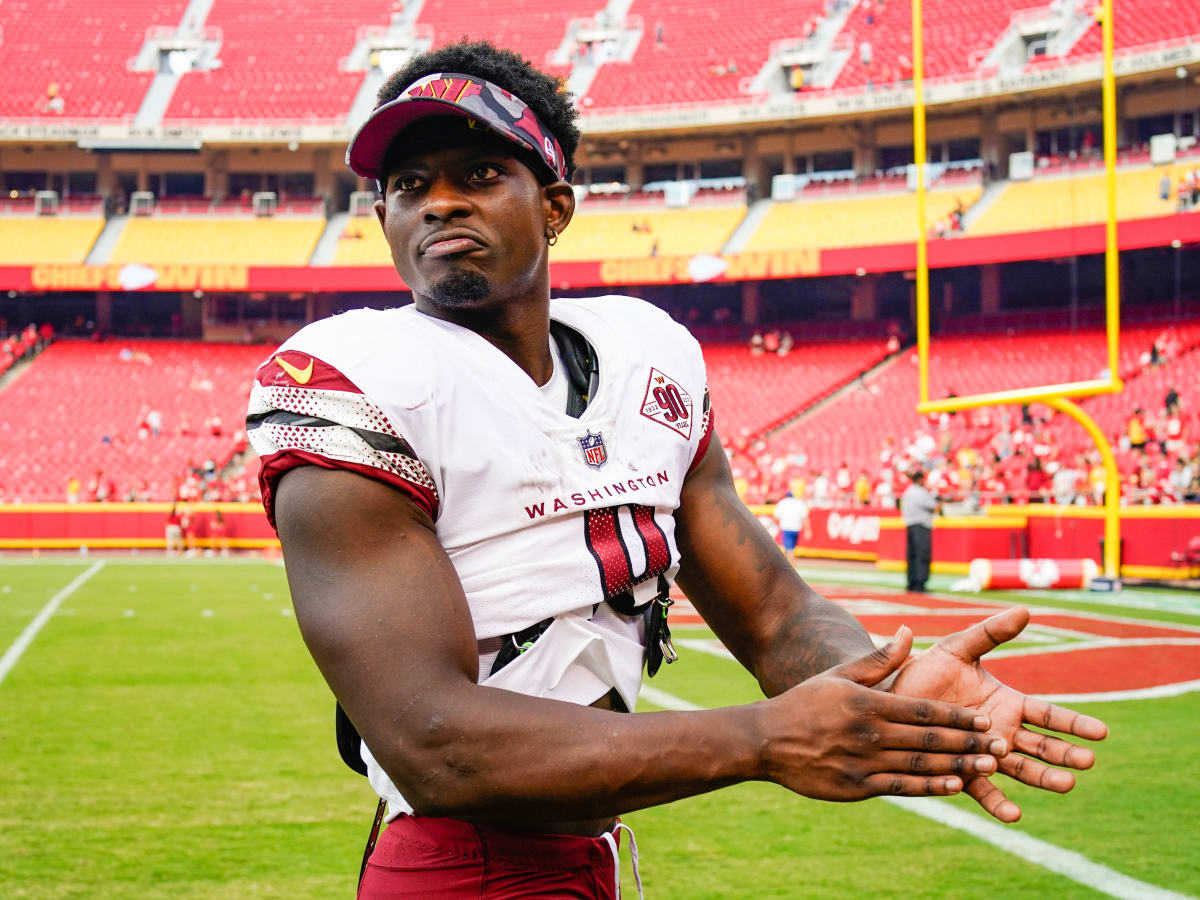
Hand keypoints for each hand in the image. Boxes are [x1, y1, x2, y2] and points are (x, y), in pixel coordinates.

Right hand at [760, 626, 1005, 801]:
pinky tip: (954, 786)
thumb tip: (909, 633)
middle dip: (968, 742)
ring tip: (988, 766)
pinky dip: (930, 788)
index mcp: (868, 703)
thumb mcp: (839, 675)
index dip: (958, 716)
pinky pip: (902, 788)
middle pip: (929, 739)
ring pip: (921, 766)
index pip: (923, 710)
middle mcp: (869, 734)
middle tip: (1001, 746)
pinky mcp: (856, 787)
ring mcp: (863, 762)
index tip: (986, 719)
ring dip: (958, 766)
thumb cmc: (806, 703)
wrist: (767, 740)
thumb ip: (879, 659)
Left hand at [890, 606, 1107, 822]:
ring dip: (1043, 778)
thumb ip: (990, 633)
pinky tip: (1014, 815)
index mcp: (1006, 703)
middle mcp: (1000, 732)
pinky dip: (999, 803)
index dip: (1074, 723)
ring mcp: (982, 755)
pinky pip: (982, 790)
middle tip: (1088, 760)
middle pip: (1041, 746)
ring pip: (1020, 770)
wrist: (888, 694)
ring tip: (1066, 784)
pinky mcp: (959, 771)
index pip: (1048, 715)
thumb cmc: (924, 669)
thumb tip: (1025, 609)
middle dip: (1065, 753)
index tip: (1102, 732)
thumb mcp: (958, 648)